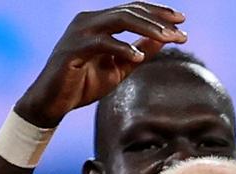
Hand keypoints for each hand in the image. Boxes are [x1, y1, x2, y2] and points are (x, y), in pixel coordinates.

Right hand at [15, 4, 187, 127]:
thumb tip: (165, 40)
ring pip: (118, 20)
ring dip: (145, 29)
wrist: (52, 102)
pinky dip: (122, 48)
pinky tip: (138, 57)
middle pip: (129, 11)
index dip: (158, 13)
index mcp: (99, 22)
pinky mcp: (72, 49)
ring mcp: (79, 33)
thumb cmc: (83, 84)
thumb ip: (139, 52)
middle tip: (180, 31)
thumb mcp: (119, 68)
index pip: (132, 9)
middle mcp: (88, 21)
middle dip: (158, 20)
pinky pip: (101, 43)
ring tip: (167, 39)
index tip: (182, 21)